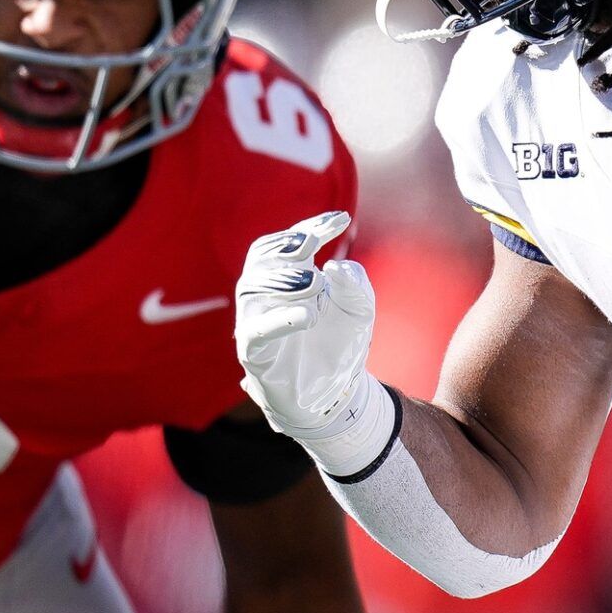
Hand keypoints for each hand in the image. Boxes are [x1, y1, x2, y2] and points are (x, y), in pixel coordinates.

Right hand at [235, 211, 375, 441]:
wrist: (339, 392)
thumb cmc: (343, 343)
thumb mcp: (360, 309)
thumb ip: (354, 284)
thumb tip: (334, 267)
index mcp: (291, 277)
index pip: (290, 242)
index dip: (311, 226)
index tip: (341, 220)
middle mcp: (268, 295)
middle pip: (261, 258)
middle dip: (288, 247)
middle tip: (314, 246)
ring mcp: (258, 322)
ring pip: (251, 289)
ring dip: (282, 279)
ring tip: (315, 283)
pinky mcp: (254, 353)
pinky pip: (255, 331)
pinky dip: (278, 319)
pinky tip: (307, 314)